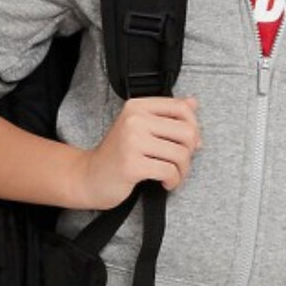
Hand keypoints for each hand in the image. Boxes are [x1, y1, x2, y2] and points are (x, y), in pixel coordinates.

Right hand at [75, 97, 201, 209]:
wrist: (90, 176)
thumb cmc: (118, 154)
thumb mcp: (140, 128)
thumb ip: (166, 115)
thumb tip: (193, 103)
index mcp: (137, 107)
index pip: (181, 108)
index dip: (194, 127)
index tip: (191, 143)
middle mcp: (134, 120)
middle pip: (186, 132)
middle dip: (190, 152)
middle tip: (181, 163)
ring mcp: (132, 141)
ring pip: (180, 154)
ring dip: (183, 170)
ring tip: (173, 175)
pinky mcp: (132, 164)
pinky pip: (169, 171)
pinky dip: (173, 181)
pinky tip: (166, 183)